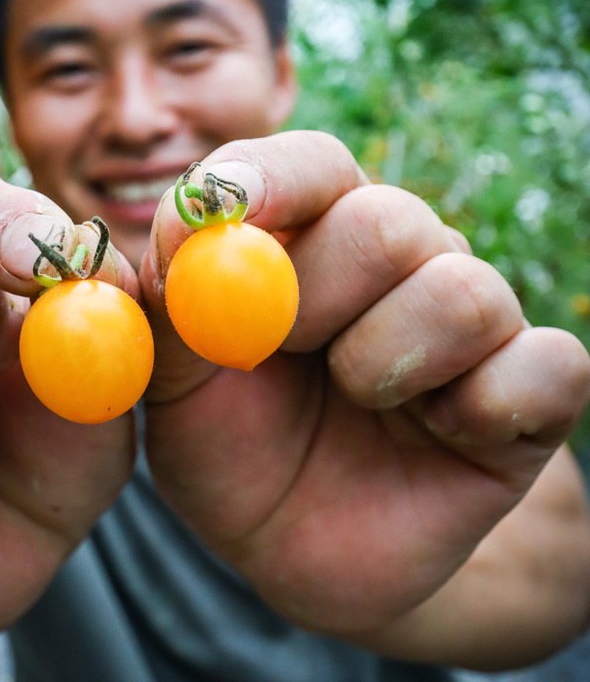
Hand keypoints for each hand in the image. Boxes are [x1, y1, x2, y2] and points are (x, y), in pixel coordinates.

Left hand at [139, 131, 589, 636]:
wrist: (290, 549)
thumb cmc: (230, 451)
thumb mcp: (174, 382)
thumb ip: (168, 299)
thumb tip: (182, 215)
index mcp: (314, 237)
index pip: (311, 166)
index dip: (269, 181)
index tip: (224, 210)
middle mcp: (401, 260)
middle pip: (388, 221)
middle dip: (315, 298)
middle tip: (279, 351)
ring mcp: (470, 321)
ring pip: (463, 292)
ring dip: (383, 363)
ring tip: (353, 399)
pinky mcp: (530, 388)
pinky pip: (547, 368)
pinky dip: (483, 410)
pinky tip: (439, 434)